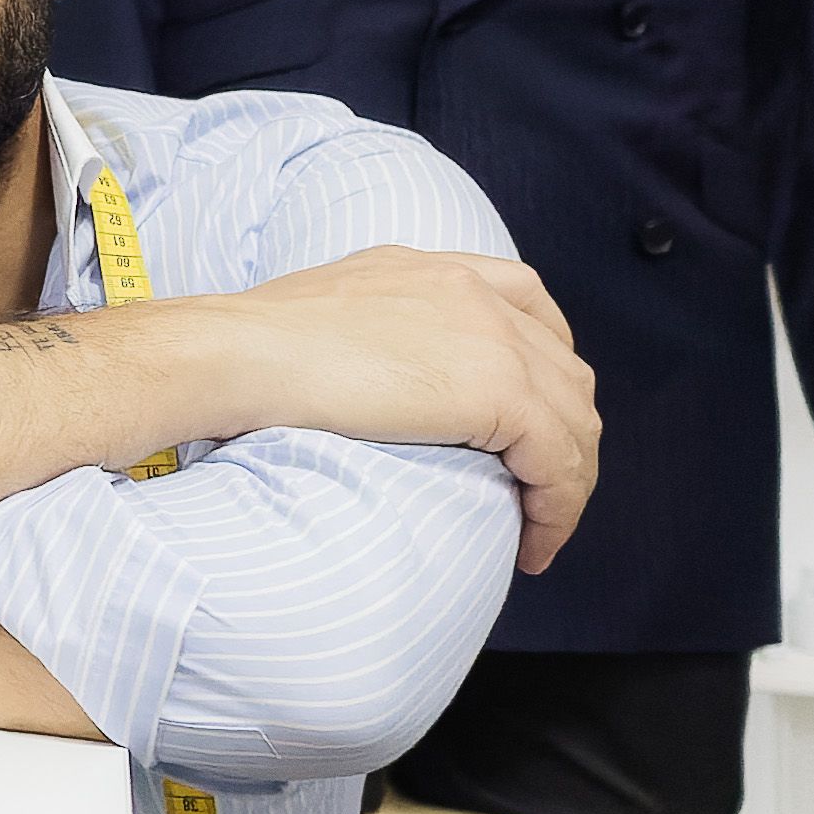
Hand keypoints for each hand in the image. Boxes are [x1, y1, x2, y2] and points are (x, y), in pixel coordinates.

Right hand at [197, 247, 598, 573]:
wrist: (238, 352)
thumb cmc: (244, 349)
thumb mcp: (319, 316)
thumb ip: (365, 334)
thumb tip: (359, 380)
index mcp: (429, 269)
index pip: (526, 296)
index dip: (546, 358)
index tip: (531, 411)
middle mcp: (472, 292)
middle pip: (564, 367)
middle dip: (564, 433)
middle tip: (537, 490)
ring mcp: (492, 337)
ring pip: (575, 418)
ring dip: (568, 480)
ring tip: (540, 530)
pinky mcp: (498, 390)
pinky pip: (559, 461)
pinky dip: (558, 508)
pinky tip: (534, 544)